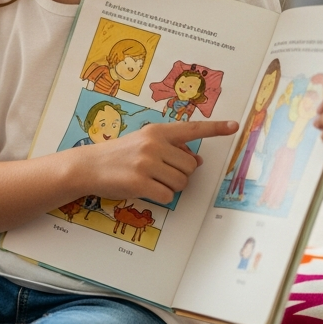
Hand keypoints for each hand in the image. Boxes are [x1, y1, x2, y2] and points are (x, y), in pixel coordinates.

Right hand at [86, 120, 237, 203]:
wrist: (87, 166)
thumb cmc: (117, 155)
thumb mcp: (143, 144)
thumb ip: (171, 149)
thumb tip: (197, 159)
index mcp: (156, 132)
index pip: (192, 129)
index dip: (215, 129)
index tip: (235, 126)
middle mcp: (153, 144)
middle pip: (191, 166)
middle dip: (180, 174)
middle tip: (159, 173)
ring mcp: (147, 163)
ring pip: (182, 182)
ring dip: (171, 187)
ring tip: (150, 180)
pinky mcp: (140, 182)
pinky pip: (168, 196)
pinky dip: (161, 197)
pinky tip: (144, 190)